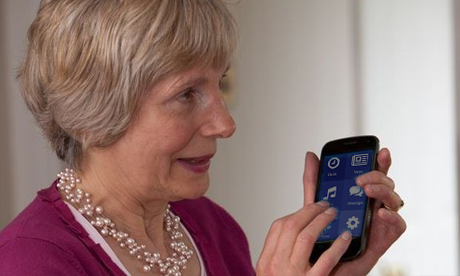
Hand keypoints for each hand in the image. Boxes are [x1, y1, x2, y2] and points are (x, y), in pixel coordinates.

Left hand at [307, 148, 405, 275]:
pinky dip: (392, 216)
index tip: (379, 150)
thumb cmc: (324, 235)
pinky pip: (399, 224)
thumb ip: (315, 181)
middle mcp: (373, 206)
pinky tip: (379, 212)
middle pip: (386, 184)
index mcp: (360, 196)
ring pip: (395, 200)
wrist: (323, 265)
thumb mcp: (315, 204)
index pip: (375, 174)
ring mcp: (381, 221)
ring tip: (366, 190)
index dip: (380, 162)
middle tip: (360, 179)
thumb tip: (311, 156)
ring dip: (383, 191)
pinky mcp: (385, 238)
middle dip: (377, 175)